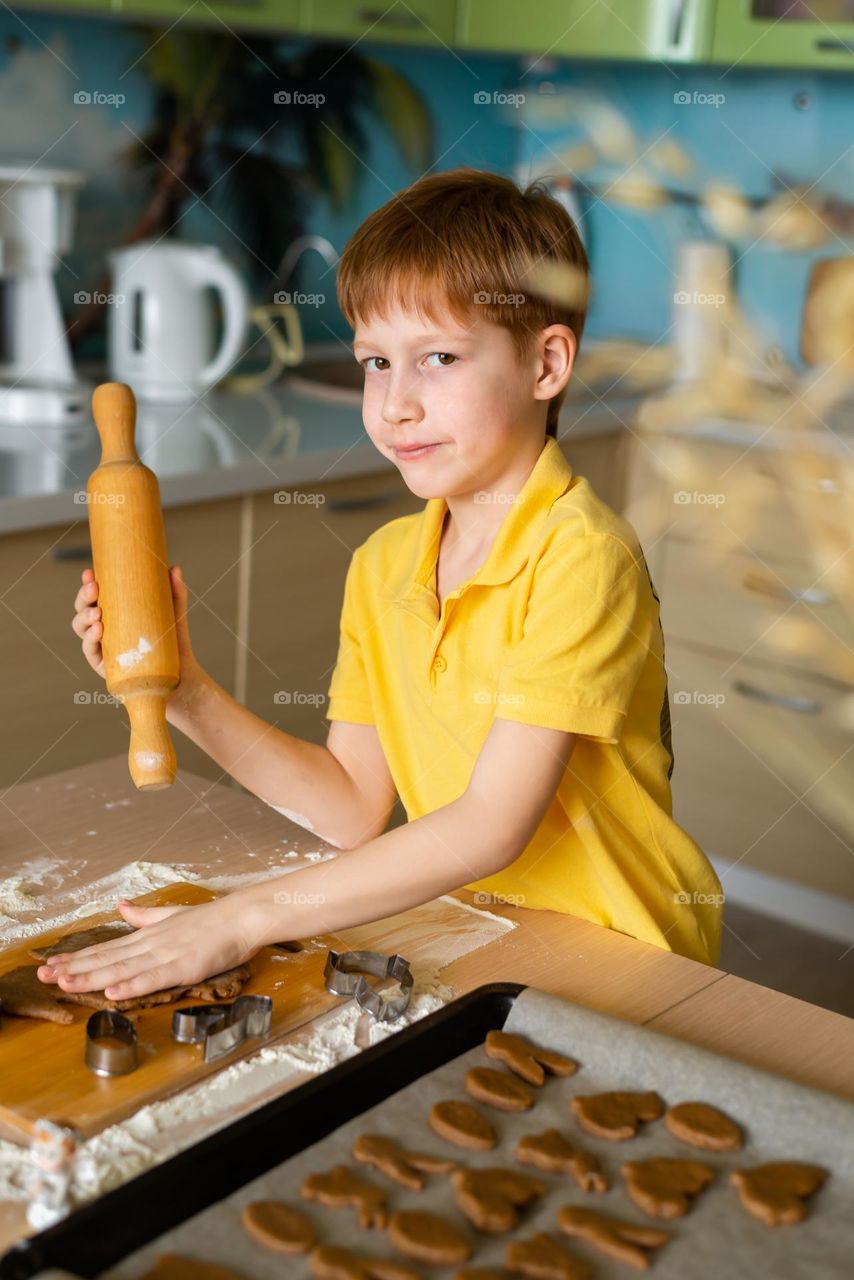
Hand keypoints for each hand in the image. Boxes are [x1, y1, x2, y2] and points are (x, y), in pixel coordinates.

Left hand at [36, 893, 263, 1000]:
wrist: (243, 917)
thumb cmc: (213, 919)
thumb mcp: (173, 915)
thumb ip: (145, 915)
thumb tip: (122, 906)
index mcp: (148, 935)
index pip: (105, 948)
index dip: (77, 957)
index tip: (51, 964)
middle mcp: (151, 944)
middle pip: (106, 959)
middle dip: (73, 968)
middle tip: (44, 976)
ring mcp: (166, 955)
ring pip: (123, 969)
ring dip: (93, 978)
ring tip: (66, 984)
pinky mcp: (183, 966)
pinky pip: (153, 979)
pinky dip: (132, 986)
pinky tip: (113, 992)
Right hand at [72, 563, 199, 700]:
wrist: (182, 676)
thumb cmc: (174, 642)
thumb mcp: (174, 614)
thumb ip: (175, 592)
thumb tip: (175, 568)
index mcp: (115, 612)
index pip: (95, 595)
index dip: (88, 583)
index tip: (90, 572)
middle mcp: (104, 628)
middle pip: (83, 609)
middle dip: (83, 597)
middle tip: (94, 589)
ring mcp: (102, 646)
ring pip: (81, 628)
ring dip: (84, 617)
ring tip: (97, 613)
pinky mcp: (104, 666)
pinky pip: (90, 651)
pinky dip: (90, 639)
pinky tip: (98, 630)